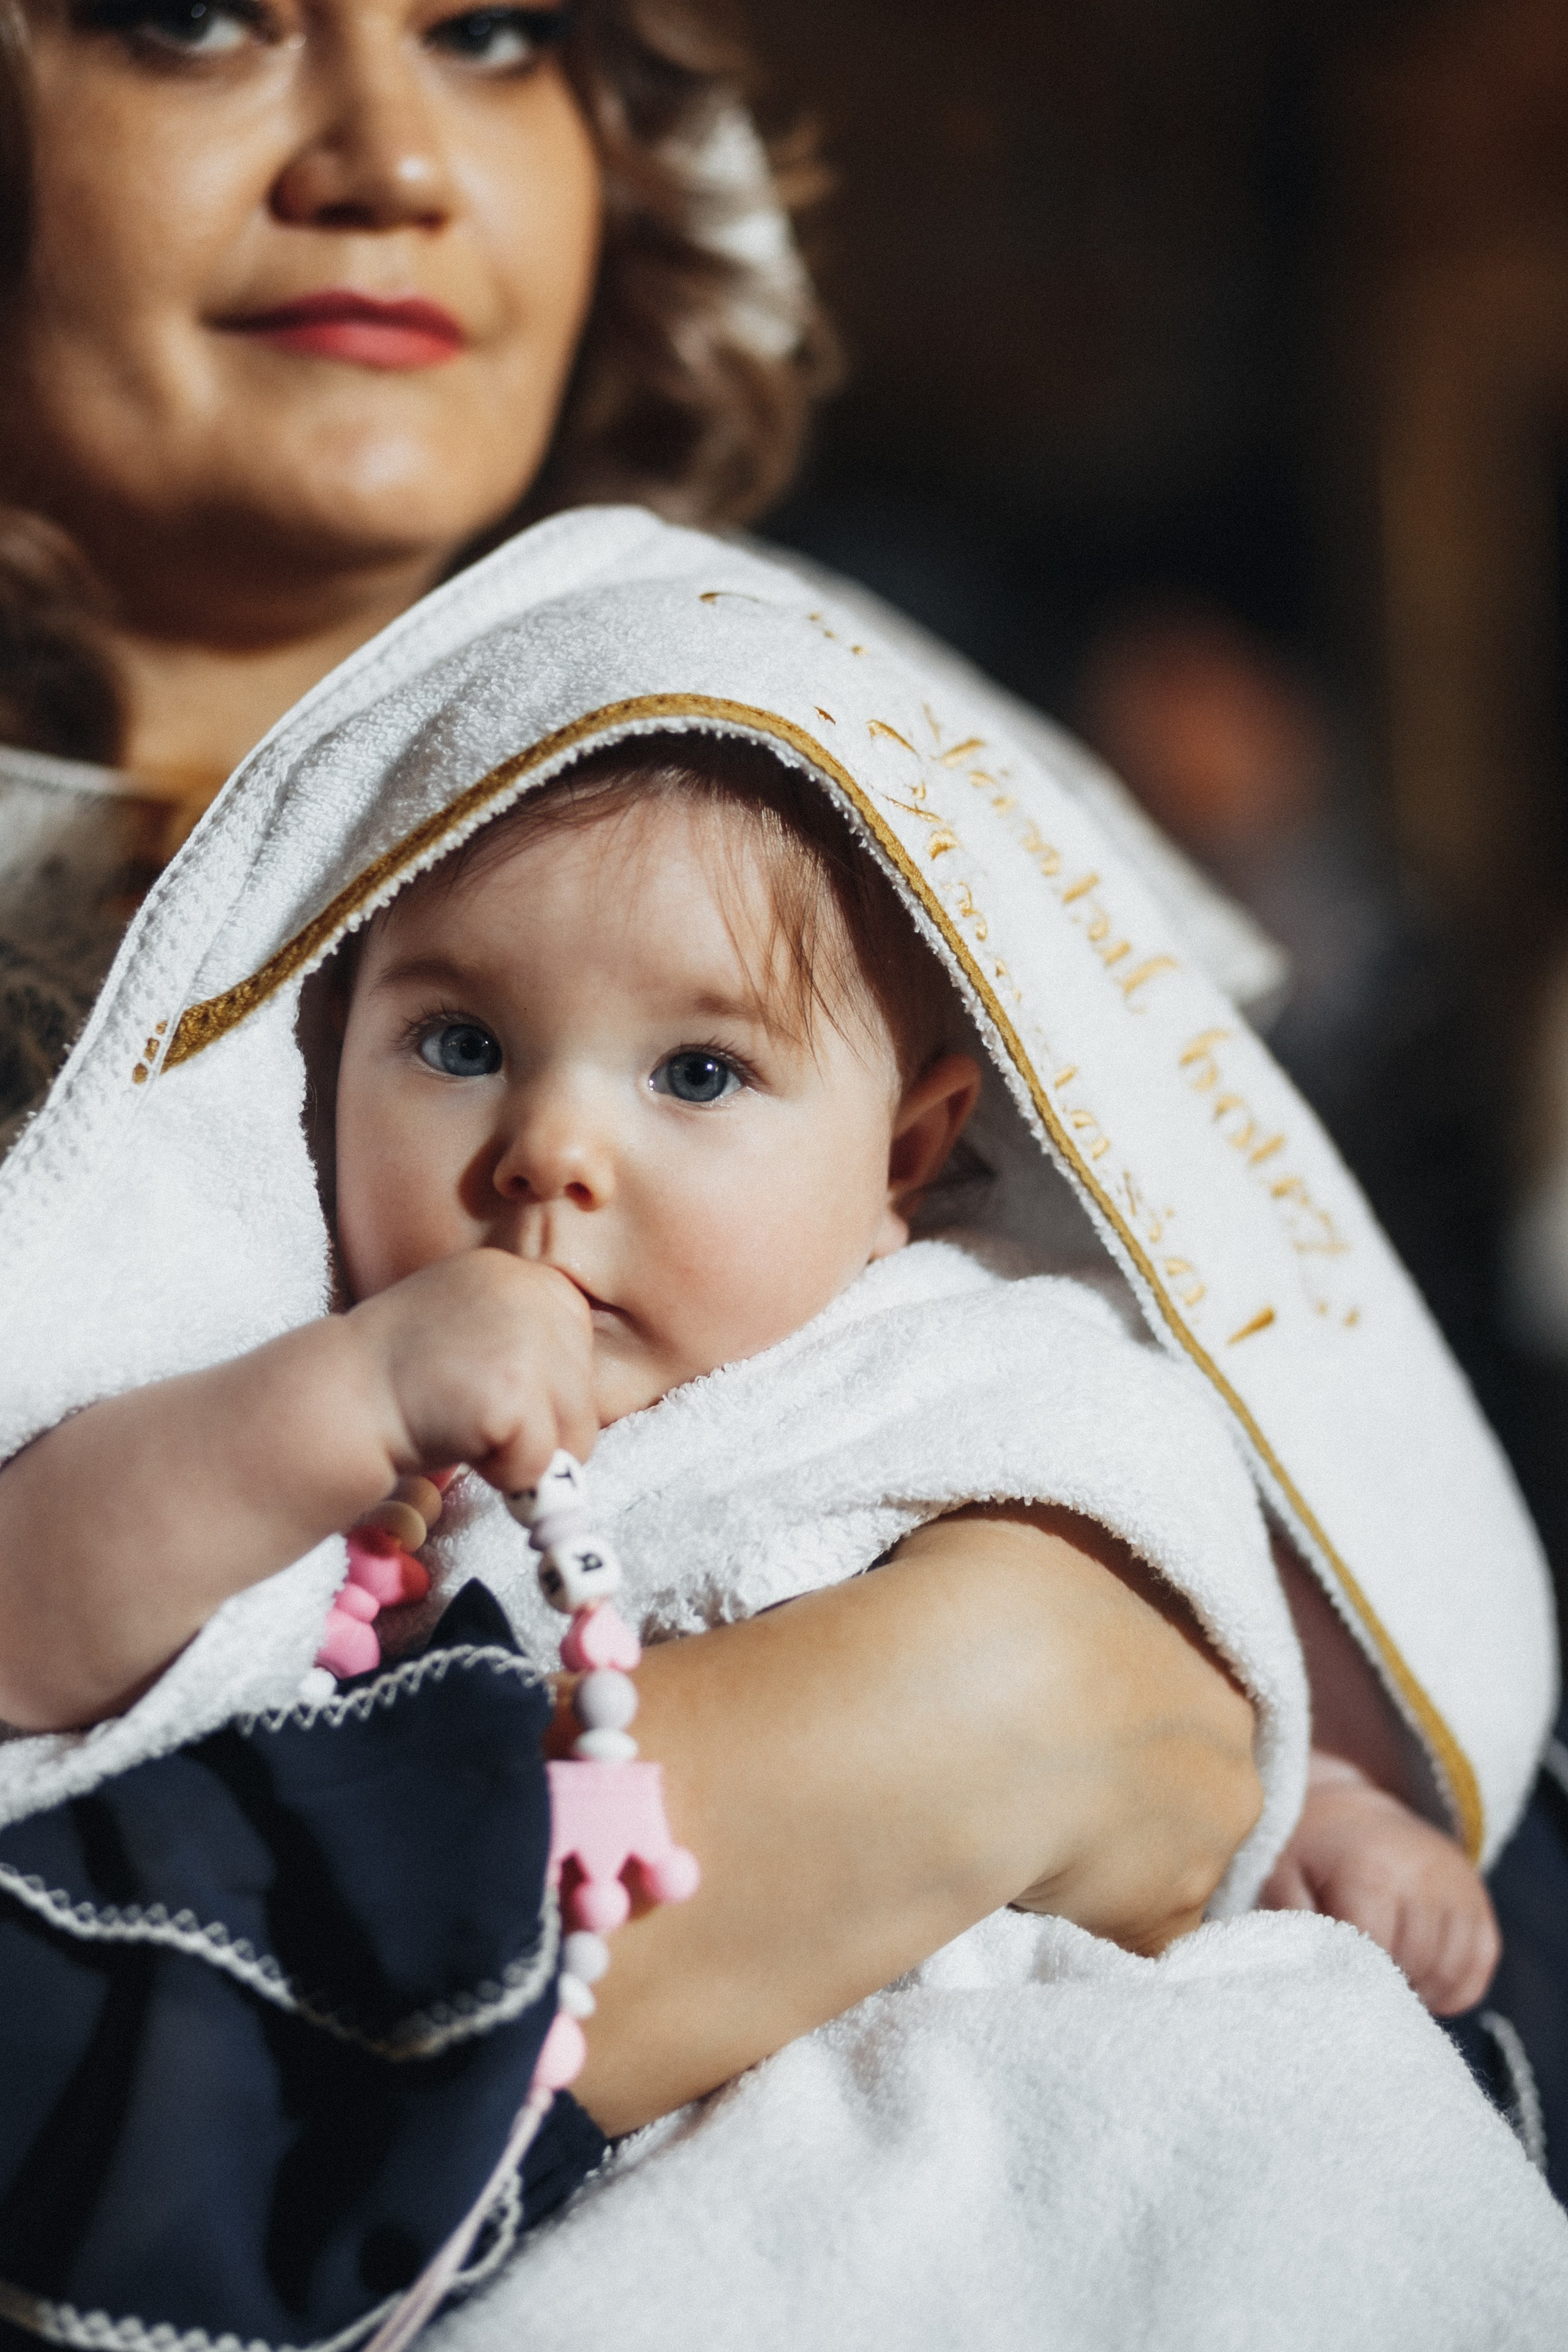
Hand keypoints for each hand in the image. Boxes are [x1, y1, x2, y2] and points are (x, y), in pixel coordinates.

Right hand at [347, 1248, 596, 1495]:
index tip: (484, 1388)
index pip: (577, 1345)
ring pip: (574, 1434)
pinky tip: (458, 1442)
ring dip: (523, 1453)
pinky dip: (504, 1476)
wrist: (335, 1400)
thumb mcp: (468, 1325)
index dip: (540, 1386)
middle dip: (539, 1425)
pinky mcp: (515, 1394)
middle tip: (470, 1414)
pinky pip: (539, 1465)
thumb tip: (581, 1405)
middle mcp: (529, 1293)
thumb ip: (525, 1340)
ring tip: (464, 1426)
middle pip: (584, 1392)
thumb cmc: (399, 1377)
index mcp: (520, 1273)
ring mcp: (526, 1341)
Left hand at [1262, 1756, 1499, 2014]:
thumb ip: (1292, 1929)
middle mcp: (1424, 1876)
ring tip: (1383, 1975)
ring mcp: (1457, 1885)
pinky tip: (1418, 1975)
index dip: (1354, 1979)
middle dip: (1384, 1985)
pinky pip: (1480, 1961)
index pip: (1376, 1955)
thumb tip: (1313, 1980)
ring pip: (1449, 1971)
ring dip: (1418, 1987)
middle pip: (1414, 1966)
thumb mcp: (1280, 1877)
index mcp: (1372, 1872)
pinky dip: (1453, 1983)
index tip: (1336, 1980)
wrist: (1347, 1812)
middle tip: (1357, 1978)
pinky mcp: (1477, 1896)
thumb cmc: (1308, 1851)